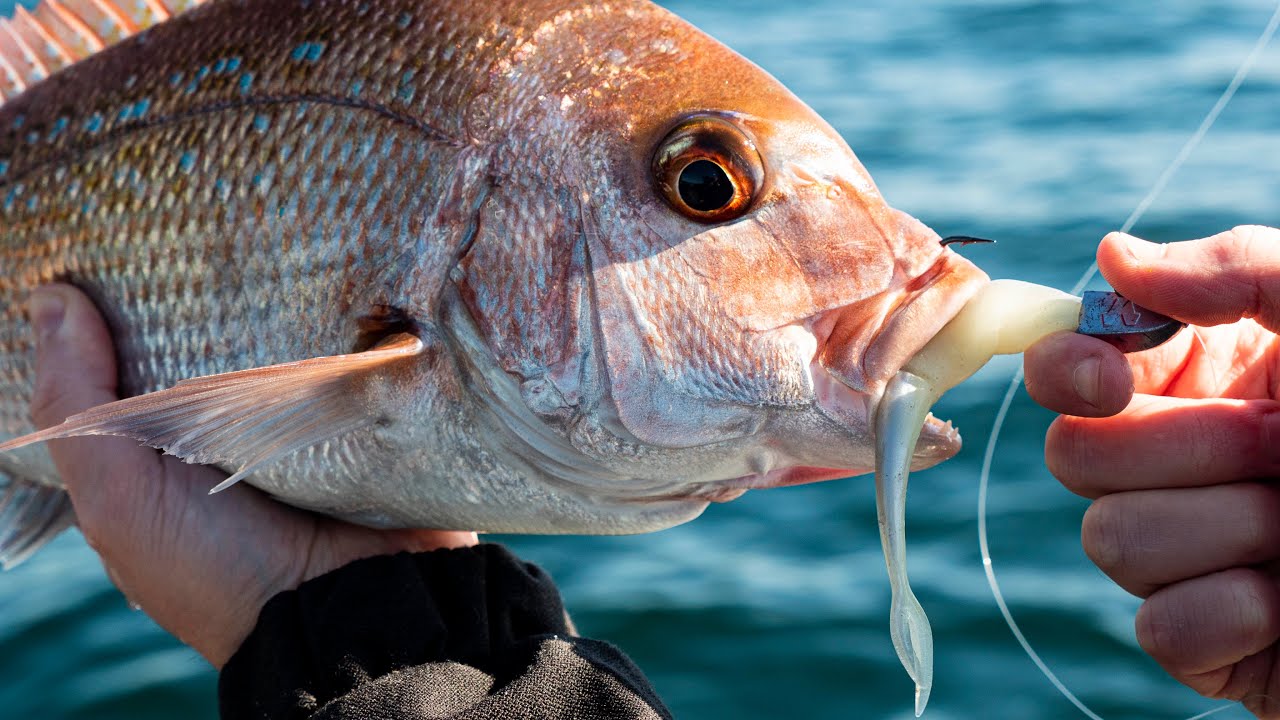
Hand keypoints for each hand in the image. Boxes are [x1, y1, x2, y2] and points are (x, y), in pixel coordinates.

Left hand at [27, 283, 476, 667]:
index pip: (143, 362)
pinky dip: (348, 321)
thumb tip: (51, 298)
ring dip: (285, 299)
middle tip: (205, 235)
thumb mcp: (121, 499)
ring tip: (275, 238)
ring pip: (288, 338)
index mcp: (170, 452)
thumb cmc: (218, 567)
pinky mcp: (368, 411)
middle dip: (208, 294)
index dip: (128, 312)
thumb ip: (79, 408)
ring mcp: (307, 420)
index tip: (120, 256)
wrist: (346, 608)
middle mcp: (237, 431)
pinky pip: (355, 351)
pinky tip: (340, 273)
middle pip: (216, 342)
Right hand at [1023, 226, 1279, 716]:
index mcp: (1200, 379)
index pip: (1068, 369)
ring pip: (1112, 539)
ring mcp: (1188, 553)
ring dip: (1229, 530)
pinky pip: (1161, 628)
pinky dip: (1232, 613)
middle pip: (1074, 454)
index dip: (1067, 370)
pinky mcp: (1208, 639)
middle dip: (1187, 450)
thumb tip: (1111, 256)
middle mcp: (1177, 462)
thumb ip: (1237, 269)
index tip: (1113, 379)